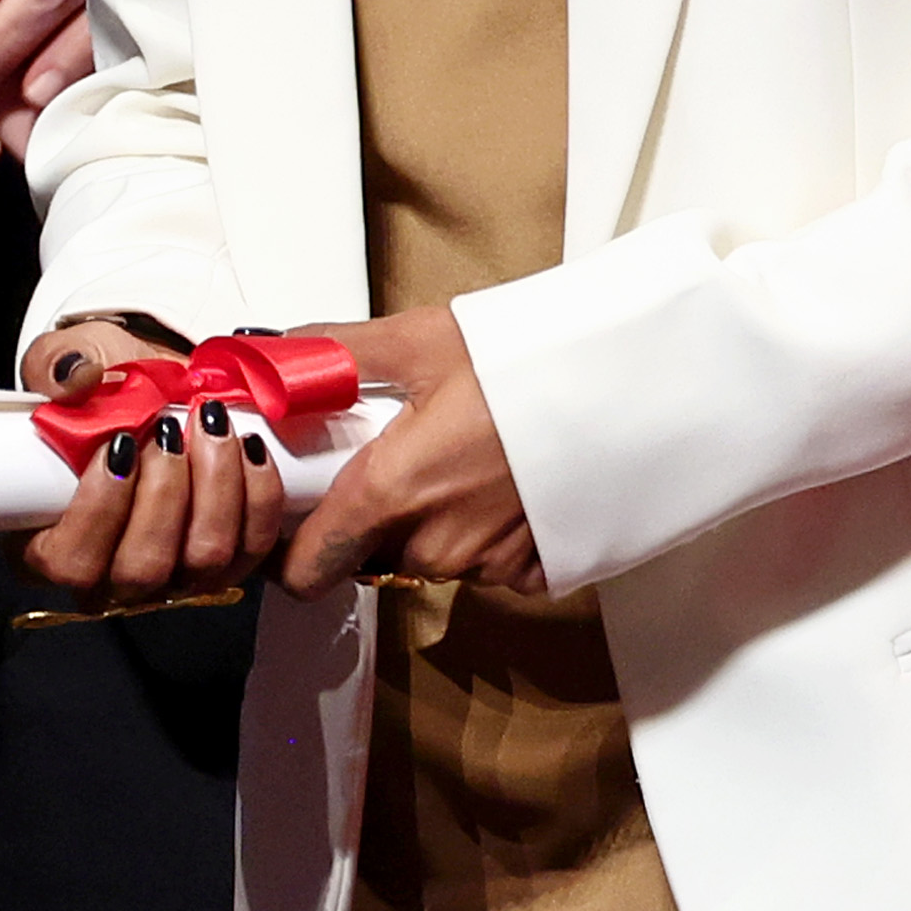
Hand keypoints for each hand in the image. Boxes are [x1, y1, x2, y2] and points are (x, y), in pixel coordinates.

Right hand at [14, 318, 296, 608]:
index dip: (98, 511)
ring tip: (208, 427)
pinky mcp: (230, 560)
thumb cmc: (104, 390)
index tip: (119, 446)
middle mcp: (114, 576)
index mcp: (52, 543)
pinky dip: (257, 494)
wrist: (159, 391)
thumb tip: (77, 377)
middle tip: (167, 430)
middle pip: (144, 568)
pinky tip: (248, 447)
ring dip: (215, 488)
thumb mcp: (64, 362)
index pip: (69, 563)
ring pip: (204, 559)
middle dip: (164, 494)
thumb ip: (53, 365)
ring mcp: (175, 575)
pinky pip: (254, 545)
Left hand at [282, 303, 542, 599]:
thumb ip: (334, 353)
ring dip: (424, 518)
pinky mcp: (532, 571)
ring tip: (453, 454)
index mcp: (390, 493)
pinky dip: (478, 528)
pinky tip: (495, 481)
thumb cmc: (532, 362)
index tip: (291, 516)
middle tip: (387, 453)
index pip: (306, 564)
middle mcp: (434, 544)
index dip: (288, 549)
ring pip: (424, 554)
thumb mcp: (420, 339)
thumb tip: (278, 355)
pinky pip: (482, 560)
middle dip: (365, 513)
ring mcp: (487, 563)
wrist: (632, 388)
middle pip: (366, 553)